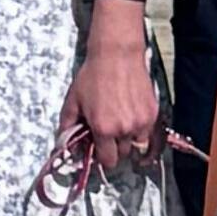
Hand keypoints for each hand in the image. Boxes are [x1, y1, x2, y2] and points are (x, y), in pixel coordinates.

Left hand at [31, 8, 163, 213]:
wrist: (117, 55)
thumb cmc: (93, 75)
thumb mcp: (73, 100)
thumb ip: (67, 125)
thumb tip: (64, 143)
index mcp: (103, 129)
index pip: (107, 161)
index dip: (102, 157)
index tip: (99, 150)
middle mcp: (124, 129)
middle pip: (122, 155)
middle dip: (114, 148)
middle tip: (108, 133)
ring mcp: (141, 122)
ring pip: (137, 145)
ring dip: (128, 140)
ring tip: (120, 123)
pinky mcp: (152, 113)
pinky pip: (147, 131)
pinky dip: (140, 128)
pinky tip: (130, 114)